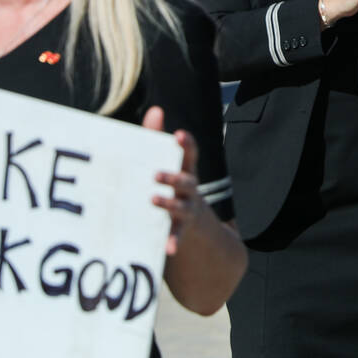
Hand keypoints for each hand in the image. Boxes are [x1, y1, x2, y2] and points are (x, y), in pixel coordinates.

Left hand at [144, 106, 205, 256]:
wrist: (203, 230)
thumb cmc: (178, 189)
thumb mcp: (171, 166)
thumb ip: (159, 139)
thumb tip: (155, 109)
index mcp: (186, 172)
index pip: (190, 156)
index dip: (187, 145)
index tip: (179, 135)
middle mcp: (190, 191)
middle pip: (187, 182)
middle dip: (173, 177)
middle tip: (155, 175)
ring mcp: (189, 211)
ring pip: (182, 207)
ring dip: (169, 204)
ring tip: (154, 201)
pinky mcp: (183, 230)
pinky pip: (178, 235)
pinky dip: (174, 241)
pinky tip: (168, 248)